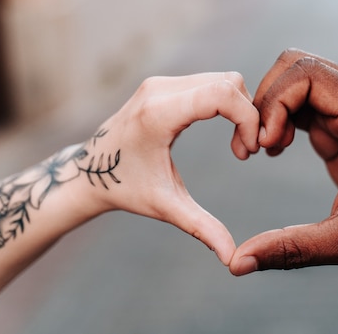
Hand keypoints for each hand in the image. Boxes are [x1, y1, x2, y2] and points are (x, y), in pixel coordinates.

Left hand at [79, 72, 259, 264]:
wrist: (89, 172)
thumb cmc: (125, 189)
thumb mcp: (165, 207)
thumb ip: (201, 227)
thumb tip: (232, 258)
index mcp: (159, 113)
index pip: (222, 94)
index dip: (248, 119)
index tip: (248, 152)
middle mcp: (160, 89)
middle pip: (229, 83)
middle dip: (248, 115)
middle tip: (245, 152)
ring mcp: (161, 83)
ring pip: (224, 80)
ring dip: (239, 110)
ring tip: (237, 146)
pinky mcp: (163, 84)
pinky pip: (210, 82)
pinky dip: (227, 104)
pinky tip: (226, 132)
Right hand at [229, 49, 337, 277]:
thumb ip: (293, 249)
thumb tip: (239, 263)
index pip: (308, 74)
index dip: (274, 103)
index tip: (265, 145)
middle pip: (299, 66)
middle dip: (267, 100)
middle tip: (257, 146)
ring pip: (299, 78)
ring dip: (272, 107)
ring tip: (264, 148)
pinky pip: (306, 99)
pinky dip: (283, 116)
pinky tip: (277, 148)